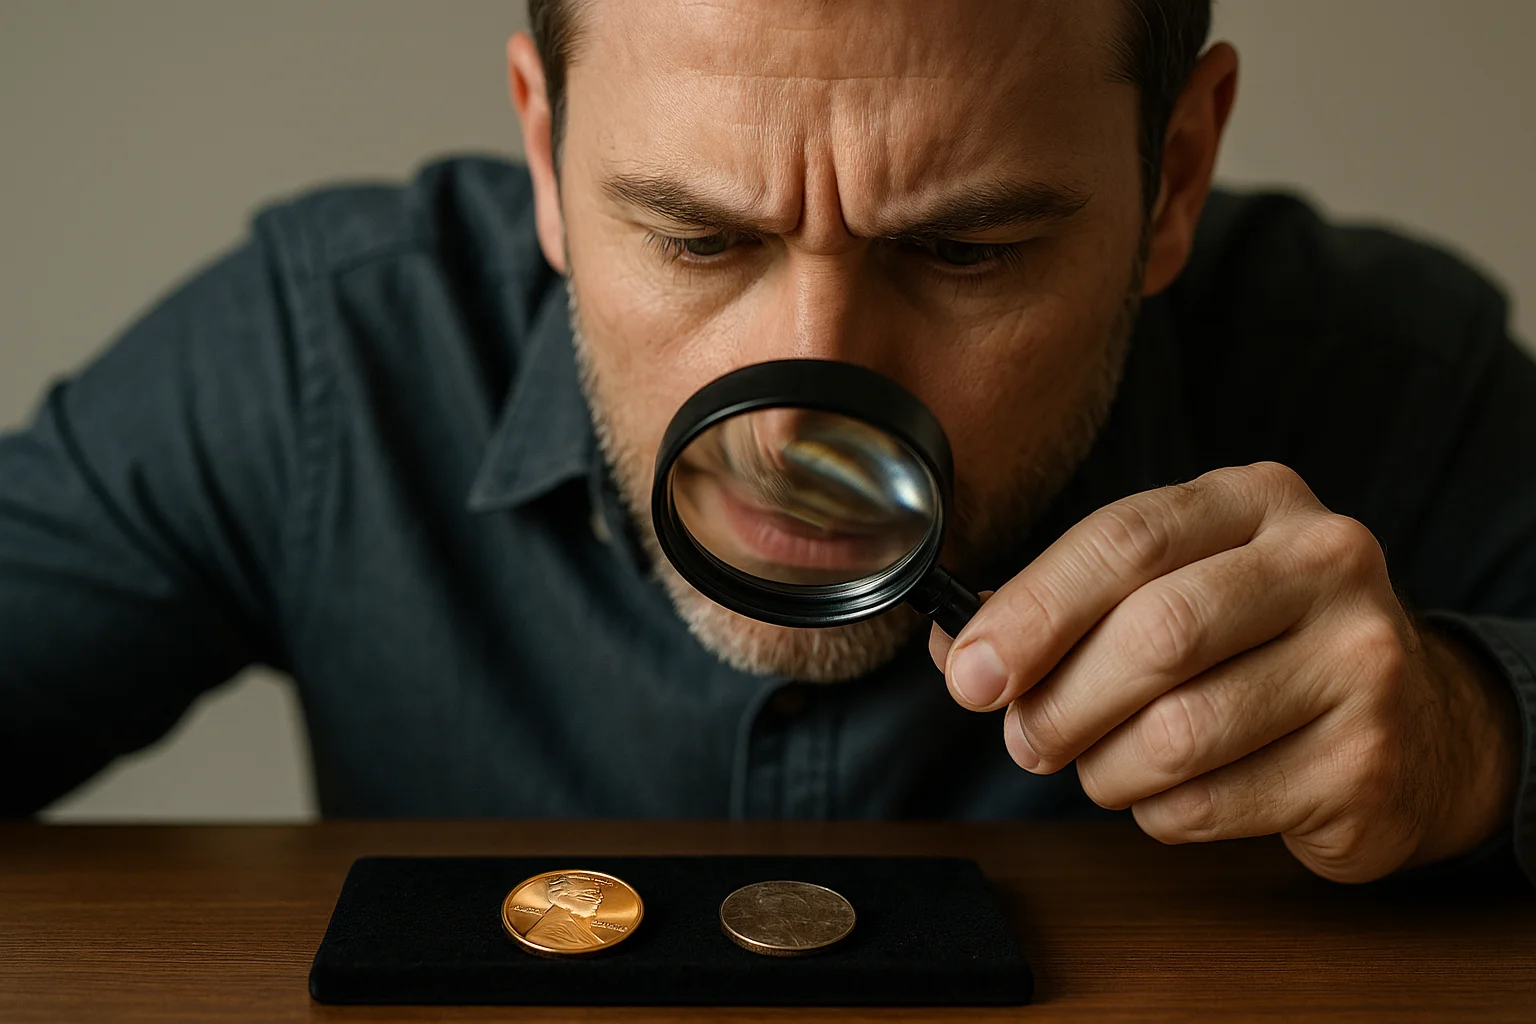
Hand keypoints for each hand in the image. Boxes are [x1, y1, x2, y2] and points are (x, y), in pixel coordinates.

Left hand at [930, 463, 1520, 881]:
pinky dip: (1157, 812)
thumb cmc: (1253, 646)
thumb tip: (961, 652)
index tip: (972, 672)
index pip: (1125, 540)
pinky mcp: (1367, 760)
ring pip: (1177, 732)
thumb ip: (1064, 607)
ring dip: (1104, 768)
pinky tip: (1171, 793)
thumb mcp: (1170, 587)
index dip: (1033, 610)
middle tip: (1025, 738)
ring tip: (1100, 767)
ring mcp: (1360, 660)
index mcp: (1254, 500)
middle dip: (1060, 702)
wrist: (1412, 725)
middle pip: (1156, 634)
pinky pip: (1209, 803)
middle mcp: (1323, 562)